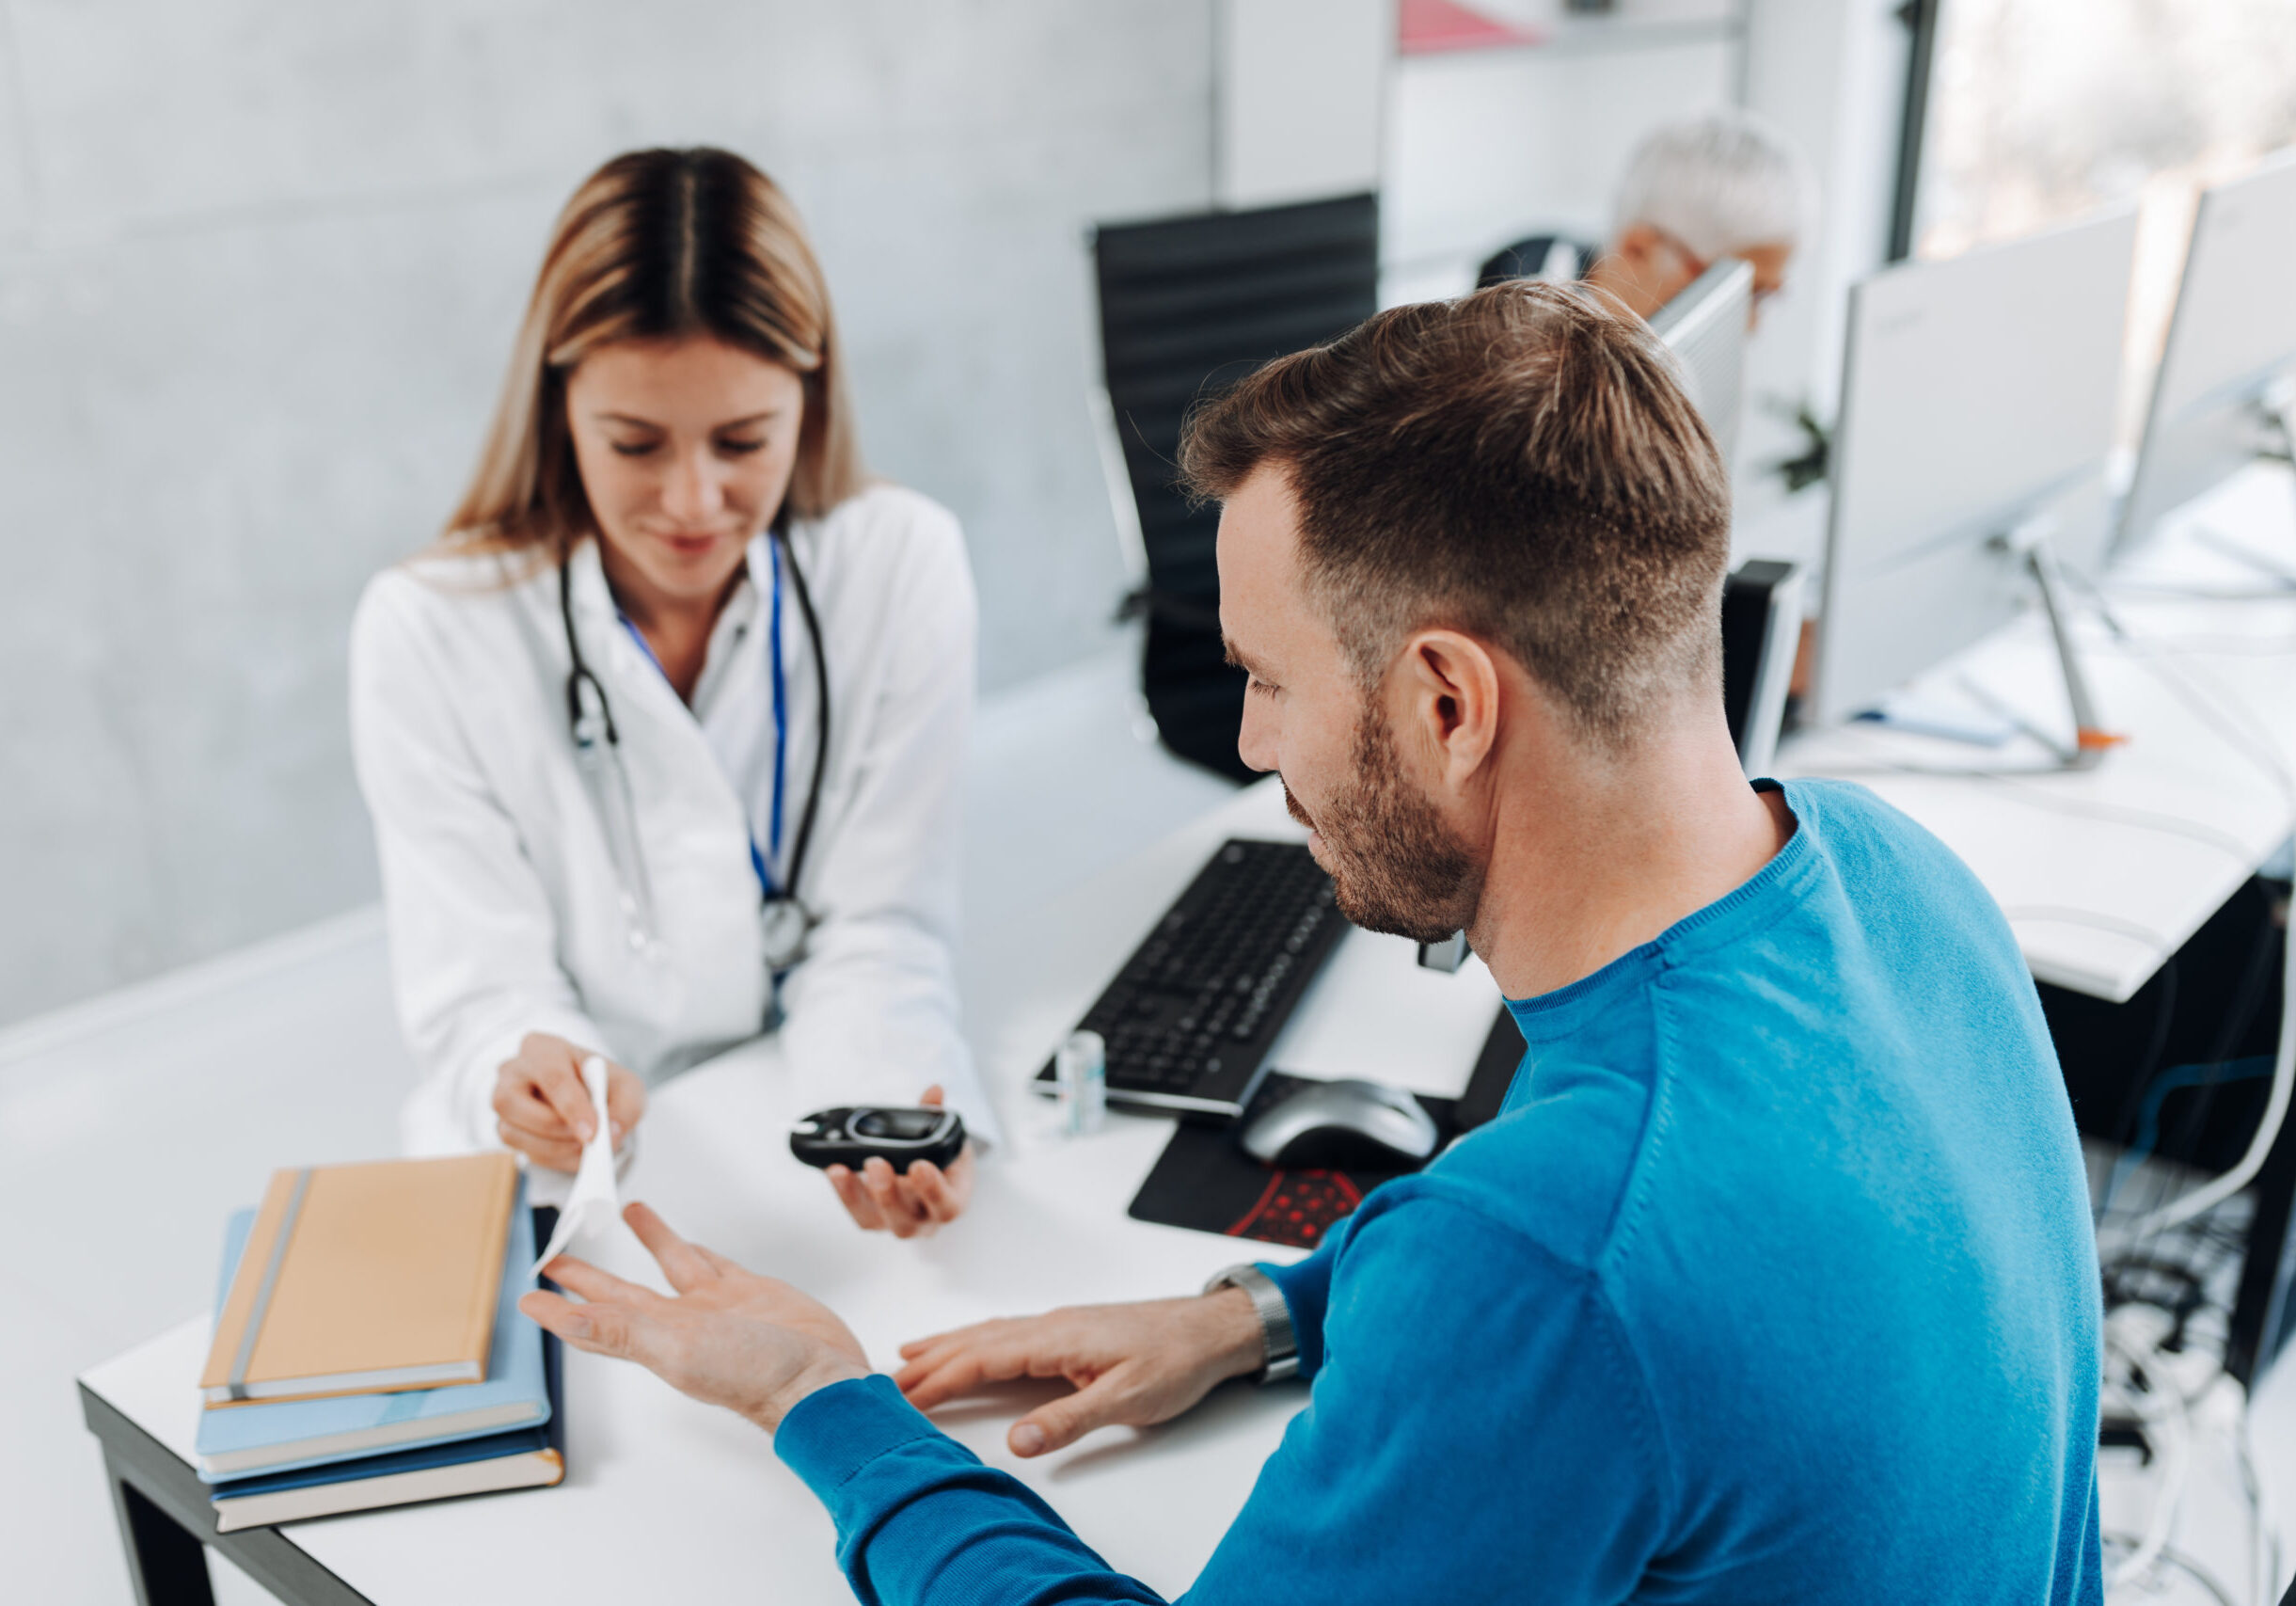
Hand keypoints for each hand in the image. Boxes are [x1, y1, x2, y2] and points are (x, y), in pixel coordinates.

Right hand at [493, 1033, 644, 1171]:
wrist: (593, 1098)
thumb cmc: (605, 1085)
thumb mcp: (628, 1089)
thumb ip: (625, 1109)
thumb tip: (610, 1134)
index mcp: (543, 1048)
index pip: (551, 1076)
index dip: (571, 1107)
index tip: (593, 1131)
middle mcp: (513, 1071)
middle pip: (511, 1101)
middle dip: (554, 1129)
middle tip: (588, 1142)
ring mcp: (503, 1101)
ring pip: (512, 1132)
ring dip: (555, 1149)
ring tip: (586, 1147)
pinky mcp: (505, 1128)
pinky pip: (521, 1151)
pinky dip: (553, 1159)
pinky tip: (574, 1151)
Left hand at [521, 1202, 869, 1431]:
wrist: (822, 1379)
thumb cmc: (755, 1376)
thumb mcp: (677, 1348)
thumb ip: (620, 1328)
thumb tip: (561, 1319)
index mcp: (655, 1339)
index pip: (593, 1322)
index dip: (559, 1311)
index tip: (529, 1298)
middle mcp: (680, 1324)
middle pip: (622, 1293)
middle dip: (590, 1275)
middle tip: (561, 1255)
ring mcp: (716, 1307)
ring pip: (672, 1265)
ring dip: (649, 1240)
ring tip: (632, 1211)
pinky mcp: (752, 1293)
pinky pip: (716, 1264)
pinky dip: (699, 1251)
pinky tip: (692, 1243)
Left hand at [824, 1084, 973, 1237]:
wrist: (931, 1179)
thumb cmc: (942, 1162)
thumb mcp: (948, 1139)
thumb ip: (938, 1116)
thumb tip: (934, 1092)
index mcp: (951, 1201)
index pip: (947, 1205)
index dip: (932, 1189)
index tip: (919, 1165)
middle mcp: (924, 1220)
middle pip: (907, 1221)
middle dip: (887, 1193)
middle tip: (876, 1162)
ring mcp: (895, 1221)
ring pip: (873, 1221)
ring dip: (855, 1195)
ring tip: (841, 1169)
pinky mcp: (871, 1218)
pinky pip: (854, 1210)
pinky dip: (842, 1190)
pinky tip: (833, 1170)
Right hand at [894, 1289, 1265, 1457]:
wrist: (1214, 1329)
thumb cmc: (1177, 1360)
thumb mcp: (1128, 1399)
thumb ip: (1070, 1420)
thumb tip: (1017, 1441)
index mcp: (1057, 1338)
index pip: (982, 1358)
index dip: (939, 1379)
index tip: (902, 1396)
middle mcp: (1051, 1325)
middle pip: (976, 1342)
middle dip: (929, 1362)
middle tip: (885, 1381)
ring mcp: (1060, 1325)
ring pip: (990, 1333)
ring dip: (947, 1346)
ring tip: (909, 1356)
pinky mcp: (1071, 1330)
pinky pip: (1009, 1333)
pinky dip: (977, 1340)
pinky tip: (973, 1346)